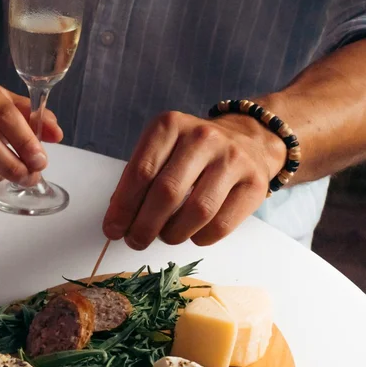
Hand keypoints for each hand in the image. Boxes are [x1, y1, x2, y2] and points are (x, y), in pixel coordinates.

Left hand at [103, 111, 284, 249]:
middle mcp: (203, 137)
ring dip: (172, 234)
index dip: (123, 207)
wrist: (248, 140)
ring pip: (197, 211)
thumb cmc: (190, 153)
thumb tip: (118, 220)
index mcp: (170, 126)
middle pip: (167, 193)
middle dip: (144, 226)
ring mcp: (233, 158)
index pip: (140, 172)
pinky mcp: (255, 183)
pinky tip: (191, 234)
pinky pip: (222, 224)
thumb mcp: (159, 152)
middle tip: (135, 241)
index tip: (112, 229)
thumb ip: (137, 180)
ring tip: (164, 237)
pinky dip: (200, 238)